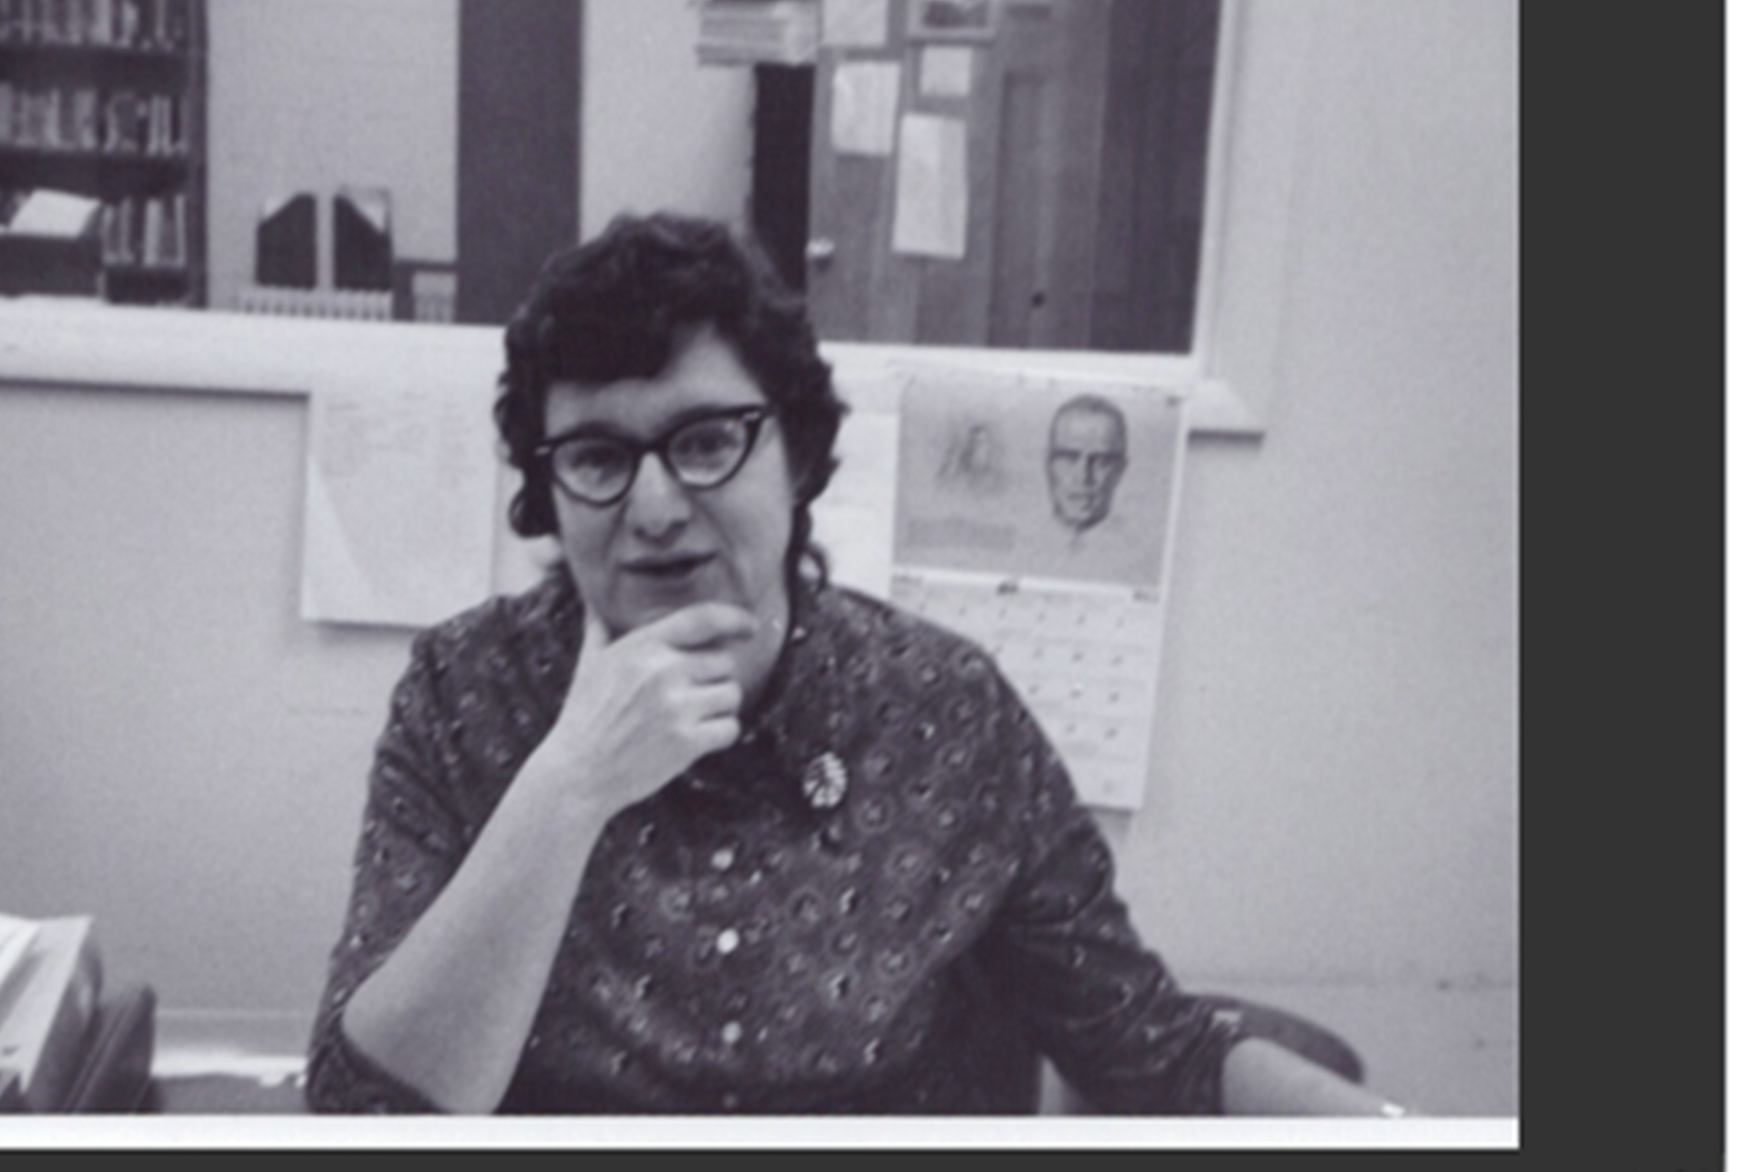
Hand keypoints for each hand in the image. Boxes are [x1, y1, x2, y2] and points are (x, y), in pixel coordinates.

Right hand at [538, 601, 758, 809]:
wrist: (577, 773)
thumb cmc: (584, 716)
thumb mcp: (589, 665)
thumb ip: (600, 629)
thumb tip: (594, 600)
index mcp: (641, 646)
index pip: (702, 619)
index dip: (734, 619)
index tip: (751, 626)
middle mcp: (662, 671)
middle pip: (724, 661)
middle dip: (714, 678)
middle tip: (690, 696)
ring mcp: (676, 707)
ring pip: (732, 694)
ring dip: (720, 707)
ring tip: (691, 717)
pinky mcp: (687, 742)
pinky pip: (731, 728)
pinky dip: (720, 735)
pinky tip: (696, 739)